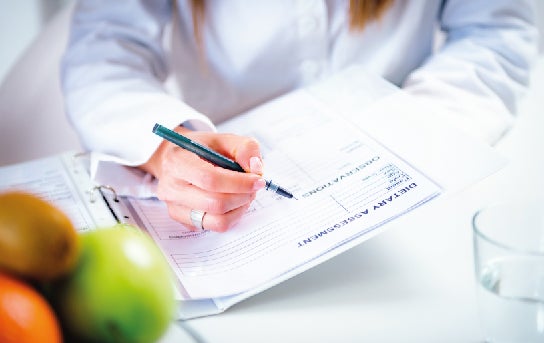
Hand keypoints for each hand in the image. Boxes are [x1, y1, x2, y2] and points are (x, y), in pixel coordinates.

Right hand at [140, 126, 264, 231]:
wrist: (180, 159)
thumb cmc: (203, 149)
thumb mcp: (224, 138)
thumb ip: (244, 147)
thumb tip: (256, 168)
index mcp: (177, 161)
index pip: (210, 179)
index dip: (239, 183)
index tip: (258, 180)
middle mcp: (171, 187)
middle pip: (215, 203)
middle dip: (243, 196)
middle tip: (254, 187)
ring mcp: (174, 207)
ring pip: (216, 220)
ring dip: (239, 208)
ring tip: (244, 194)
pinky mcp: (182, 221)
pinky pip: (214, 227)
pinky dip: (231, 216)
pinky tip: (233, 202)